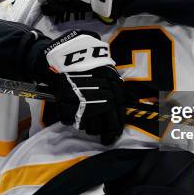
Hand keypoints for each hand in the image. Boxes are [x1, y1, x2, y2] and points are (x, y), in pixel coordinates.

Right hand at [39, 30, 125, 144]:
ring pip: (83, 126)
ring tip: (83, 116)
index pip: (115, 125)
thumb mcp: (113, 78)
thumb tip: (128, 108)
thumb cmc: (96, 67)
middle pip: (97, 128)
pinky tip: (71, 112)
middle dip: (96, 128)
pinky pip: (67, 120)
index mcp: (113, 99)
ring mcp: (81, 104)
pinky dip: (69, 118)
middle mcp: (98, 104)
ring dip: (84, 124)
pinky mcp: (65, 102)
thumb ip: (119, 96)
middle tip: (93, 125)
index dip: (111, 134)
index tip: (108, 139)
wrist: (75, 54)